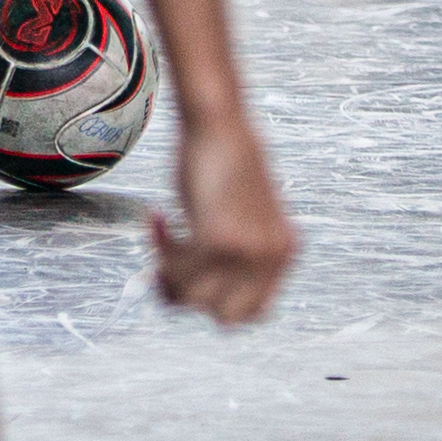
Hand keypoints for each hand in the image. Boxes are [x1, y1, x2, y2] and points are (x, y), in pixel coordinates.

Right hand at [148, 109, 295, 324]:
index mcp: (286, 250)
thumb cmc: (223, 162)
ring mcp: (249, 250)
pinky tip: (155, 217)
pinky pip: (177, 269)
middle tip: (164, 269)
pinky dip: (159, 247)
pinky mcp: (218, 238)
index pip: (254, 313)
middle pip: (223, 318)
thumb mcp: (243, 216)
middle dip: (190, 297)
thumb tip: (198, 302)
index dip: (217, 305)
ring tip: (162, 231)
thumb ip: (236, 257)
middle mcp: (274, 256)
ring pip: (193, 297)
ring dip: (167, 269)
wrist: (218, 122)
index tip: (193, 281)